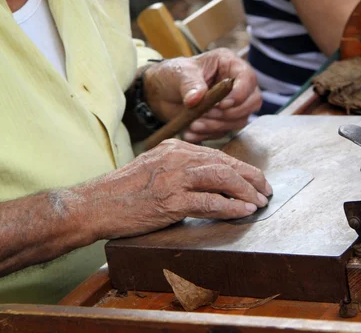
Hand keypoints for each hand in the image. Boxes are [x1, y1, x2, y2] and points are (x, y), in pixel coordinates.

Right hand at [75, 139, 271, 239]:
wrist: (94, 204)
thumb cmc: (123, 191)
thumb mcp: (155, 168)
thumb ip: (181, 168)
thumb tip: (213, 180)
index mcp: (175, 147)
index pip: (218, 155)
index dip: (242, 168)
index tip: (255, 179)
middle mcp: (177, 157)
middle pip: (226, 163)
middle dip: (251, 177)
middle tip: (266, 190)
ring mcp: (175, 178)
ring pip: (223, 177)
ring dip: (246, 191)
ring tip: (259, 201)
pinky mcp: (171, 200)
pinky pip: (210, 201)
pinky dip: (231, 207)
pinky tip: (243, 211)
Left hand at [143, 49, 261, 142]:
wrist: (159, 93)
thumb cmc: (172, 74)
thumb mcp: (179, 73)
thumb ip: (189, 84)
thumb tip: (196, 98)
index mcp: (229, 64)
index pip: (248, 78)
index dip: (241, 93)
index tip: (223, 104)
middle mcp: (236, 84)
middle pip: (252, 102)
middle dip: (230, 113)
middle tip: (207, 114)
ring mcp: (231, 104)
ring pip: (239, 120)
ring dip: (217, 125)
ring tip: (194, 123)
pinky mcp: (223, 120)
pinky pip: (224, 132)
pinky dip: (207, 134)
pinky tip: (190, 131)